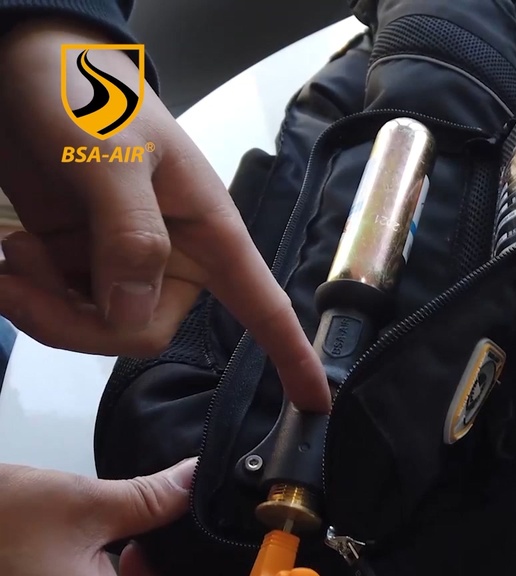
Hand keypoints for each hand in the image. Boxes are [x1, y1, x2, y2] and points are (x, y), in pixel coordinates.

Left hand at [0, 18, 329, 412]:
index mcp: (206, 230)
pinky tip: (12, 253)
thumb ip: (129, 236)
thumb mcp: (109, 156)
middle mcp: (172, 254)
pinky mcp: (79, 260)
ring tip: (14, 255)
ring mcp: (122, 260)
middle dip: (80, 322)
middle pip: (143, 332)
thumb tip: (131, 315)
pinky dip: (30, 292)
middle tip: (24, 279)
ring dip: (45, 304)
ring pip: (97, 327)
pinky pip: (64, 308)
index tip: (316, 405)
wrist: (23, 62)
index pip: (262, 304)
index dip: (293, 355)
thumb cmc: (83, 91)